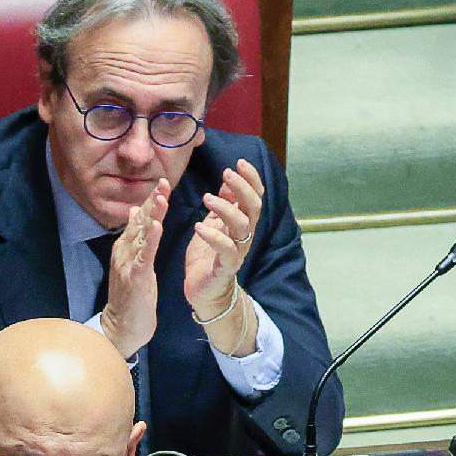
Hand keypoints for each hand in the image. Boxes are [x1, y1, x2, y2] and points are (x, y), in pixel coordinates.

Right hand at [99, 182, 168, 358]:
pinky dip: (151, 240)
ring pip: (142, 235)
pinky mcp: (135, 278)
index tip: (161, 182)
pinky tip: (157, 227)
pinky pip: (144, 256)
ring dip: (152, 215)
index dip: (150, 201)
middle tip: (163, 182)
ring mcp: (127, 265)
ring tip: (162, 197)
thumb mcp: (134, 262)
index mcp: (125, 248)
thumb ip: (136, 237)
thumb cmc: (131, 297)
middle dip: (152, 202)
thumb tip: (136, 210)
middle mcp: (123, 252)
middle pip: (140, 222)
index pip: (139, 219)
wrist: (121, 328)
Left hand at [183, 160, 265, 352]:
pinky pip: (226, 250)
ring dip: (226, 208)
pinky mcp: (226, 268)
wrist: (203, 293)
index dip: (251, 178)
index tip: (239, 162)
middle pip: (254, 207)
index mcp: (242, 224)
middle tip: (227, 173)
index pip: (255, 196)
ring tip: (208, 197)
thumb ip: (223, 205)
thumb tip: (228, 180)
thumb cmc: (207, 257)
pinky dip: (214, 236)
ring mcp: (237, 252)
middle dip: (243, 188)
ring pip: (242, 226)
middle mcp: (244, 236)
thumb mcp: (213, 225)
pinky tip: (200, 226)